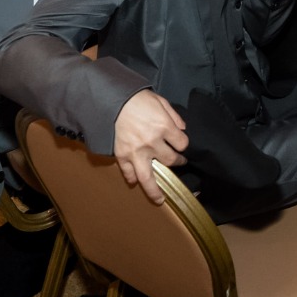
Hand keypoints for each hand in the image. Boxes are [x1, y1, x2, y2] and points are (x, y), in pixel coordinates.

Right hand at [113, 89, 188, 203]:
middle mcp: (152, 143)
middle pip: (171, 160)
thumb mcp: (161, 101)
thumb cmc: (138, 98)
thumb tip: (182, 129)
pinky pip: (128, 172)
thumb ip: (174, 116)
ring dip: (155, 190)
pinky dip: (131, 178)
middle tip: (178, 161)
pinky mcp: (122, 155)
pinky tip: (135, 182)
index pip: (182, 144)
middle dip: (177, 161)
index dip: (183, 144)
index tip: (180, 143)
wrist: (113, 99)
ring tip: (159, 199)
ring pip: (148, 178)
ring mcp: (136, 152)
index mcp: (164, 127)